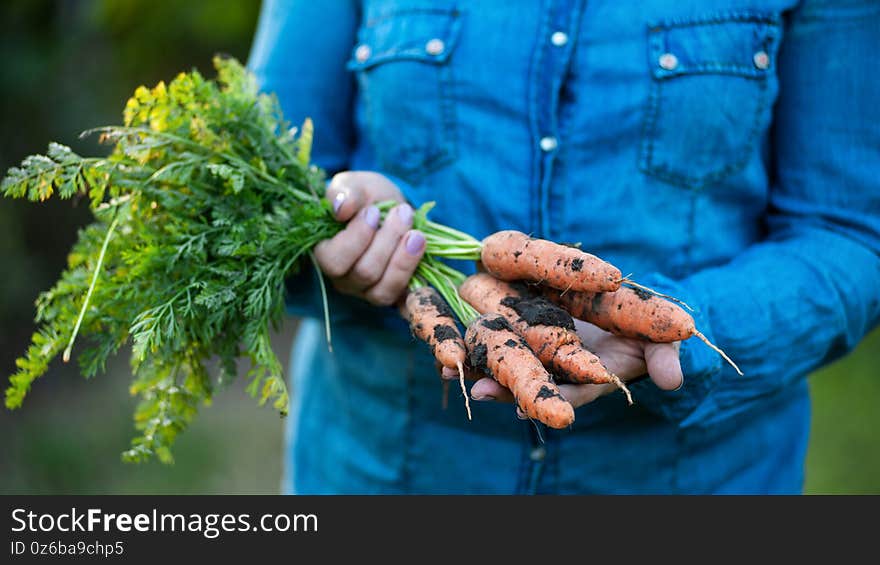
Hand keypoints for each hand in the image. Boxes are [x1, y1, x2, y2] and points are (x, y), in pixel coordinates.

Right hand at [313, 171, 425, 305]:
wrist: (390, 208)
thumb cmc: (365, 197)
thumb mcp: (354, 185)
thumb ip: (345, 192)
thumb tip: (342, 208)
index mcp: (326, 254)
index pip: (334, 260)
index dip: (356, 238)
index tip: (373, 211)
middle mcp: (345, 279)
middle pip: (364, 273)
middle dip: (387, 241)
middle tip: (402, 212)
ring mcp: (369, 291)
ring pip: (384, 289)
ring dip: (404, 260)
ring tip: (417, 233)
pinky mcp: (394, 295)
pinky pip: (404, 301)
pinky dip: (416, 283)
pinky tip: (423, 255)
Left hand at [466, 319, 683, 411]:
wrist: (626, 301)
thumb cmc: (647, 328)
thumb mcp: (659, 341)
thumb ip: (663, 357)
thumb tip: (673, 380)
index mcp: (589, 373)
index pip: (575, 388)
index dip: (560, 397)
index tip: (547, 410)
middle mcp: (560, 364)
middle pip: (531, 377)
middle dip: (507, 387)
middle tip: (484, 393)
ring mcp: (540, 343)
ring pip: (508, 358)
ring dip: (480, 366)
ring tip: (453, 373)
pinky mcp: (523, 317)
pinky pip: (497, 332)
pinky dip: (474, 339)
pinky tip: (447, 344)